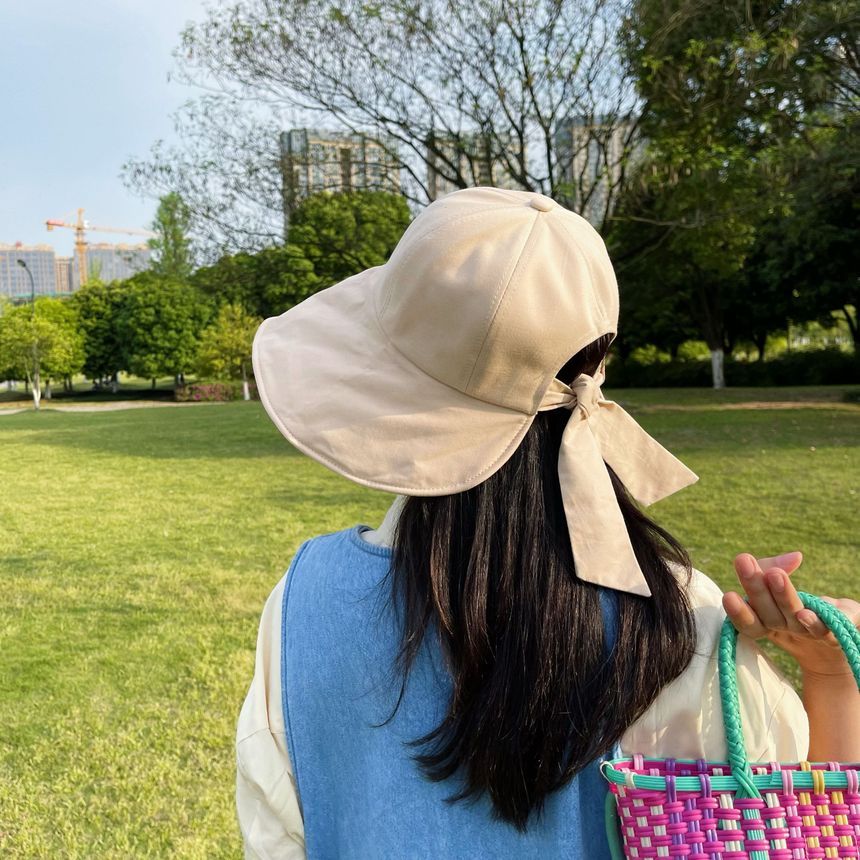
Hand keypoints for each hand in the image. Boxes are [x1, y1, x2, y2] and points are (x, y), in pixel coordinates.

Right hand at [723, 552, 859, 677]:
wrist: (832, 640)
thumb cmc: (796, 604)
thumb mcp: (780, 582)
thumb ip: (776, 566)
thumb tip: (796, 557)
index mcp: (763, 619)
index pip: (748, 621)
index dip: (738, 611)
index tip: (728, 594)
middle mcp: (782, 629)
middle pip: (766, 614)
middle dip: (755, 588)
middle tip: (744, 561)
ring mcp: (806, 633)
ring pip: (791, 616)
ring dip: (782, 596)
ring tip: (774, 574)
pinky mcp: (833, 635)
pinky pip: (822, 629)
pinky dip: (813, 622)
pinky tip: (804, 614)